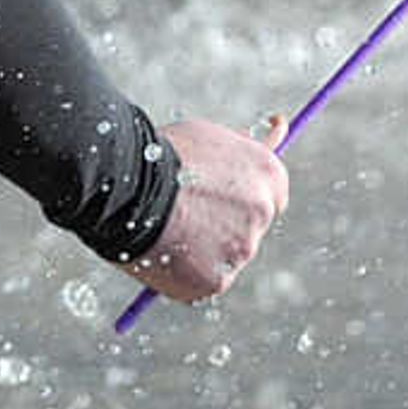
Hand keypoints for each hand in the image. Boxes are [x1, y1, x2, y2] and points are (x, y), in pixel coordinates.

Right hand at [122, 114, 285, 305]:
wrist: (128, 186)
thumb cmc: (164, 154)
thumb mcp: (212, 137)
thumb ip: (245, 147)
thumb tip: (279, 127)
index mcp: (268, 174)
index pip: (271, 197)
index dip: (242, 200)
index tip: (220, 201)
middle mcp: (263, 212)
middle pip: (250, 229)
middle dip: (224, 227)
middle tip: (186, 216)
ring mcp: (242, 249)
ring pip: (225, 257)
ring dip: (202, 251)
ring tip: (165, 230)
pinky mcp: (217, 281)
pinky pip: (203, 281)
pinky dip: (184, 274)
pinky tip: (162, 252)